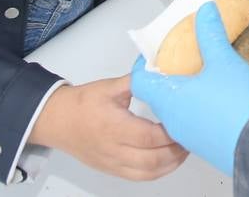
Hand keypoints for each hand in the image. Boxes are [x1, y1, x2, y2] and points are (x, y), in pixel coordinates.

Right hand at [30, 75, 186, 180]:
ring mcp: (112, 163)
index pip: (149, 137)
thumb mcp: (109, 86)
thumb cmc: (81, 103)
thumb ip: (136, 81)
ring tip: (184, 148)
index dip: (170, 133)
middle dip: (176, 151)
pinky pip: (139, 178)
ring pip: (148, 173)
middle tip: (191, 136)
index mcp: (113, 126)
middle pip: (152, 159)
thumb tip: (159, 71)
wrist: (57, 121)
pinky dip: (158, 172)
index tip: (185, 122)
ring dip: (170, 164)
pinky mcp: (112, 170)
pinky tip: (168, 160)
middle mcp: (113, 149)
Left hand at [131, 2, 248, 175]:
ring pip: (178, 110)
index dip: (146, 64)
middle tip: (185, 59)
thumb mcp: (224, 60)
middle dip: (170, 75)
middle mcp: (173, 121)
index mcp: (169, 99)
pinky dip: (201, 108)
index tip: (157, 52)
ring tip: (206, 76)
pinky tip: (221, 99)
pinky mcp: (206, 145)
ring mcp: (189, 136)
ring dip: (187, 92)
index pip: (140, 81)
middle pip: (159, 95)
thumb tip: (205, 13)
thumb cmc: (238, 107)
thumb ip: (210, 34)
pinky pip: (195, 123)